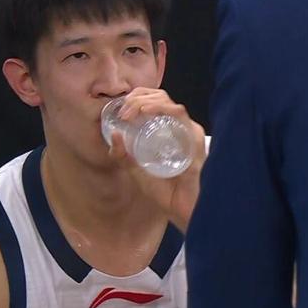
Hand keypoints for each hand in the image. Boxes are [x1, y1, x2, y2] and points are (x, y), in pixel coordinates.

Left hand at [108, 88, 206, 232]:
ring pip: (169, 102)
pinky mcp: (193, 138)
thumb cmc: (166, 192)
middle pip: (160, 97)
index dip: (135, 98)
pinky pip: (179, 115)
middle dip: (137, 98)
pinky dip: (161, 108)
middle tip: (124, 112)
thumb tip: (113, 135)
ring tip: (131, 111)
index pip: (154, 101)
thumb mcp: (137, 171)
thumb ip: (123, 156)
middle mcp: (180, 127)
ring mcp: (188, 132)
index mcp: (168, 130)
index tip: (120, 110)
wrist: (182, 211)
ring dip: (146, 102)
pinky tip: (146, 111)